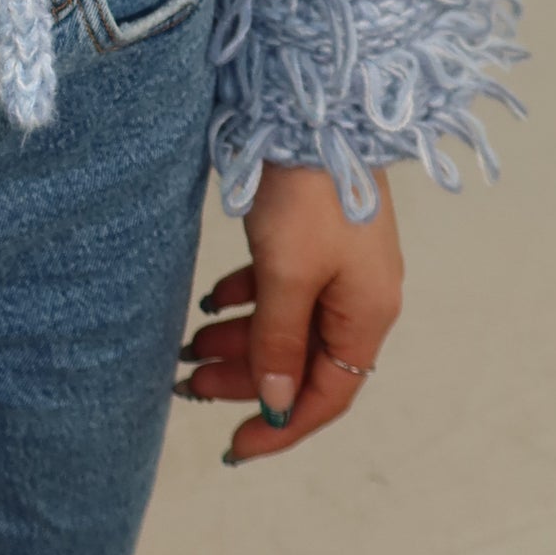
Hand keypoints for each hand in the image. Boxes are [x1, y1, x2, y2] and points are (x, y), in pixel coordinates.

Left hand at [178, 162, 402, 464]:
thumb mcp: (287, 276)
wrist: (313, 108)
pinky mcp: (317, 237)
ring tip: (188, 346)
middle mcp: (360, 297)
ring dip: (240, 340)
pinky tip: (212, 299)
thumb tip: (277, 407)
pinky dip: (247, 299)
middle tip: (189, 385)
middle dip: (247, 380)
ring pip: (287, 323)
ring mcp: (339, 265)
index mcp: (367, 315)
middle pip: (302, 361)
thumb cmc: (308, 194)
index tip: (233, 446)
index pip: (327, 396)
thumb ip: (278, 343)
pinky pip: (282, 287)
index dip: (281, 427)